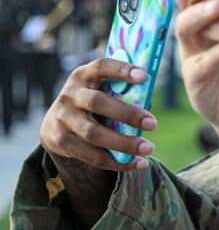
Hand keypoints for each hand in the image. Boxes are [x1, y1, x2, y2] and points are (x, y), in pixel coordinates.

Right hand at [40, 58, 156, 170]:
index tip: (145, 76)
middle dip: (127, 114)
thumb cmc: (92, 102)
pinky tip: (137, 163)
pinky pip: (91, 155)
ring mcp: (63, 118)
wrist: (55, 124)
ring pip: (94, 134)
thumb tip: (147, 104)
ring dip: (124, 143)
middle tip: (153, 124)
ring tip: (148, 148)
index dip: (122, 70)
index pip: (102, 66)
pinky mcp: (61, 141)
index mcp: (84, 76)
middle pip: (98, 103)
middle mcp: (70, 95)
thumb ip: (122, 93)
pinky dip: (116, 162)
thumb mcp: (102, 90)